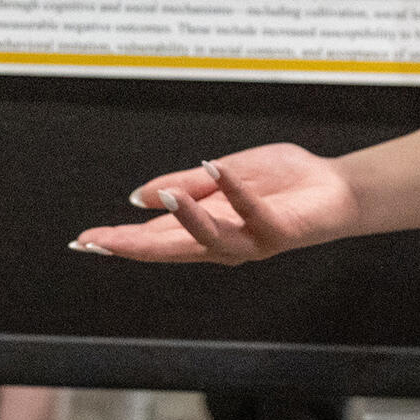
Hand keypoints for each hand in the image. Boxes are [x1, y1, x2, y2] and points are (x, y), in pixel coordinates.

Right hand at [70, 144, 356, 264]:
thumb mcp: (223, 174)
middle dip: (133, 246)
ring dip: (185, 219)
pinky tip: (217, 170)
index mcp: (204, 229)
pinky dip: (234, 192)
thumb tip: (139, 196)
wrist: (335, 188)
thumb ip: (185, 185)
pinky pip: (252, 214)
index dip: (118, 240)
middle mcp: (222, 244)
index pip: (153, 237)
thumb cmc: (282, 183)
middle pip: (170, 249)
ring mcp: (249, 241)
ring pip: (210, 240)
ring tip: (162, 197)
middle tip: (98, 241)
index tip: (84, 240)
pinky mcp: (277, 232)